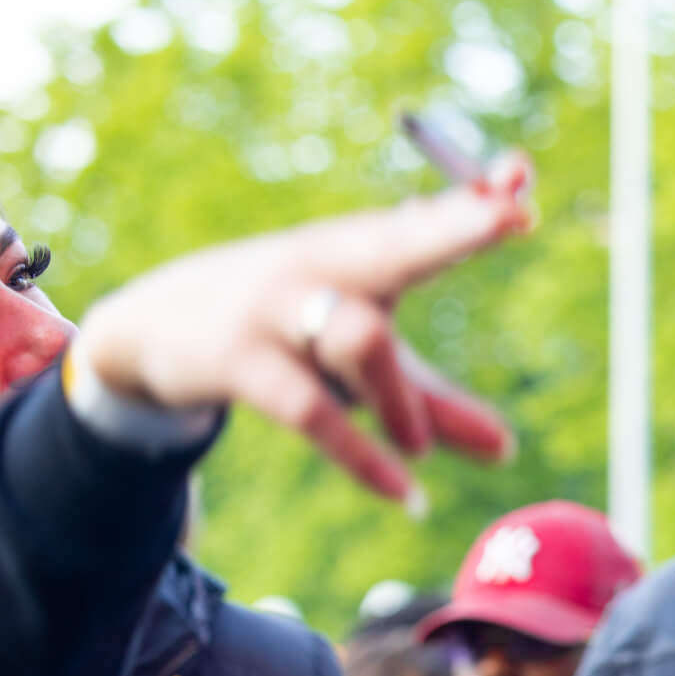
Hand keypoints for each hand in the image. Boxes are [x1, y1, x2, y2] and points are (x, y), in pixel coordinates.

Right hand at [71, 156, 534, 504]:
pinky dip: (362, 457)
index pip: (427, 222)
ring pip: (361, 339)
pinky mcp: (240, 360)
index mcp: (360, 253)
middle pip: (397, 243)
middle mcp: (323, 266)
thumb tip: (507, 452)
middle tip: (511, 217)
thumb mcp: (362, 364)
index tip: (521, 177)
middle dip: (454, 228)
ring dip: (402, 402)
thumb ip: (436, 402)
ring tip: (420, 450)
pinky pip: (310, 411)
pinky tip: (407, 497)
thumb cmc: (284, 334)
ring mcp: (277, 308)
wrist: (152, 327)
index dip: (476, 203)